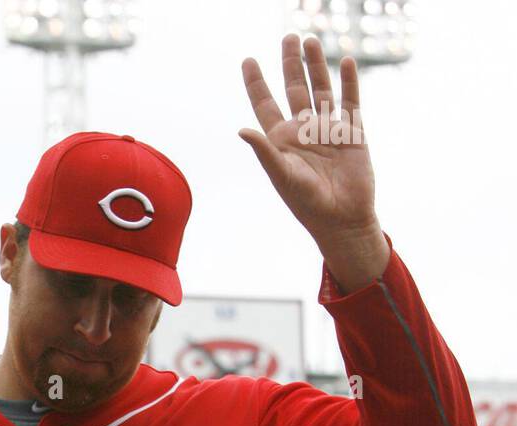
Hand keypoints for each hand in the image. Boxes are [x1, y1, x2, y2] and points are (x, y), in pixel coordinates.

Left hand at [239, 33, 389, 287]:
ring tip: (310, 41)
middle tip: (288, 37)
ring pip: (321, 88)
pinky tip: (347, 61)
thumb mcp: (283, 176)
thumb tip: (242, 130)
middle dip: (290, 63)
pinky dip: (350, 81)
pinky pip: (351, 100)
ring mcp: (328, 128)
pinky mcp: (352, 132)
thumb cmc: (309, 204)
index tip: (248, 60)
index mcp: (282, 141)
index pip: (265, 105)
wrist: (343, 219)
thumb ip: (265, 152)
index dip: (256, 83)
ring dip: (316, 65)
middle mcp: (304, 130)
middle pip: (294, 88)